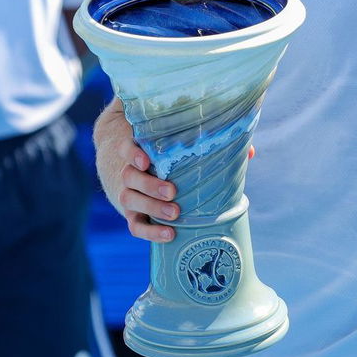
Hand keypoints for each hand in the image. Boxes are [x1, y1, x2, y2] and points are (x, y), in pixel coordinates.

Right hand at [92, 99, 177, 242]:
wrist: (113, 145)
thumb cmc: (148, 132)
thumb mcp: (158, 121)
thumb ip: (191, 122)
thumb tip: (244, 141)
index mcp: (130, 144)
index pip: (125, 148)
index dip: (133, 153)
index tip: (145, 158)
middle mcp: (124, 169)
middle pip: (129, 179)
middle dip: (149, 186)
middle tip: (172, 191)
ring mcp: (124, 191)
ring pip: (131, 202)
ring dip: (152, 208)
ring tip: (175, 212)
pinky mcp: (129, 210)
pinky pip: (134, 225)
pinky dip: (150, 232)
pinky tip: (170, 235)